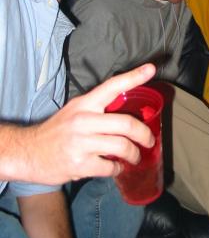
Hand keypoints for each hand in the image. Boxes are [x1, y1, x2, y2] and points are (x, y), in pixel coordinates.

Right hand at [20, 64, 156, 184]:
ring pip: (122, 146)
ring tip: (134, 156)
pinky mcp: (79, 163)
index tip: (151, 69)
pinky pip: (109, 166)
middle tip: (150, 140)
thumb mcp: (74, 111)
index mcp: (84, 104)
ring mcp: (81, 143)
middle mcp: (84, 120)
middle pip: (126, 124)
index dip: (134, 77)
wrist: (28, 152)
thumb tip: (126, 110)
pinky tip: (115, 167)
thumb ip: (97, 109)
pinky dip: (116, 168)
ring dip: (133, 154)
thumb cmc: (57, 131)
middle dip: (144, 134)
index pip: (112, 86)